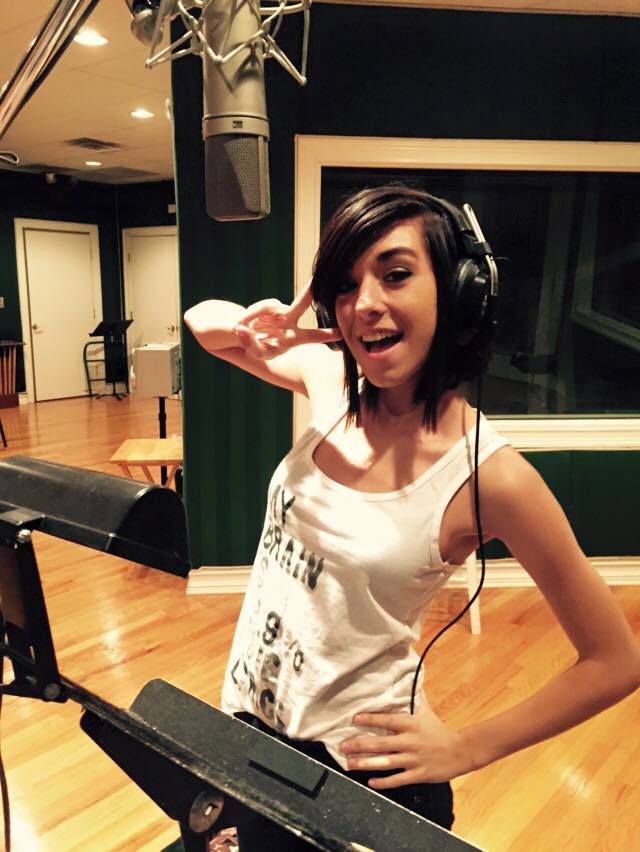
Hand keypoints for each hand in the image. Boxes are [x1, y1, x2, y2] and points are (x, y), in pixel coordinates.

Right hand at [233, 281, 340, 359]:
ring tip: (240, 328)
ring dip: (253, 315)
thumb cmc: (256, 347)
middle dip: (308, 293)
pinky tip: (240, 324)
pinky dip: (249, 315)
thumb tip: (241, 329)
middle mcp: (288, 322)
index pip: (312, 336)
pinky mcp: (266, 306)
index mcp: (293, 338)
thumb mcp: (257, 352)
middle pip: (299, 304)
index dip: (325, 335)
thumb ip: (251, 344)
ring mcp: (277, 312)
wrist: (242, 335)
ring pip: (269, 307)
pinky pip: (258, 307)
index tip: (341, 334)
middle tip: (317, 281)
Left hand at [339, 707, 469, 787]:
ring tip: (350, 764)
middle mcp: (410, 742)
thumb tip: (406, 677)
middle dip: (360, 745)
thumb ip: (413, 699)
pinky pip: (398, 779)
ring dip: (366, 764)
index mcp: (411, 724)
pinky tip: (371, 782)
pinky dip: (384, 782)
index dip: (371, 719)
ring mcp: (413, 759)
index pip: (388, 720)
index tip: (355, 719)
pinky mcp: (418, 774)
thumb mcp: (425, 712)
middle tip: (343, 746)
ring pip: (386, 763)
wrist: (460, 751)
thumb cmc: (438, 730)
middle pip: (382, 744)